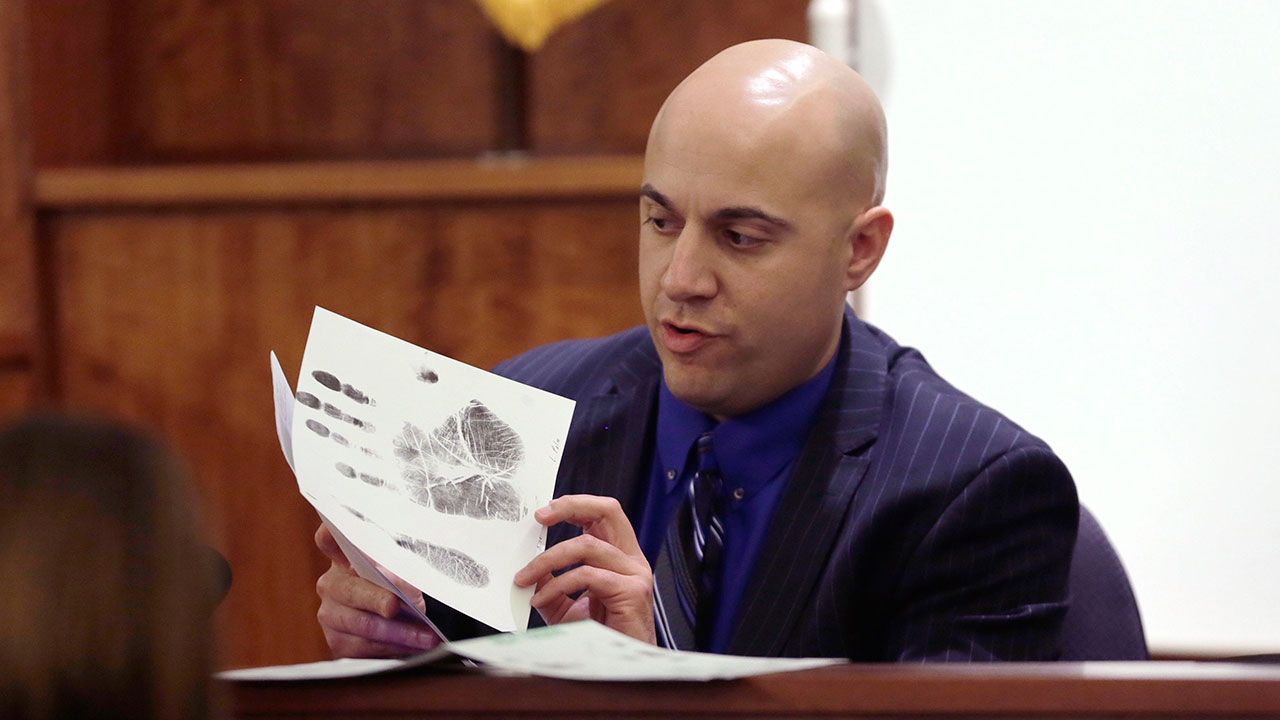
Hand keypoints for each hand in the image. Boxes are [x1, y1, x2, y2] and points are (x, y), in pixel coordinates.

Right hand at [314, 523, 442, 657]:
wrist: (402, 622)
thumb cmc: (402, 587)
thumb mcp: (405, 571)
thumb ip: (397, 569)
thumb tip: (392, 578)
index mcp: (345, 556)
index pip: (328, 538)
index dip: (332, 537)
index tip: (345, 541)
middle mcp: (332, 584)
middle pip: (351, 590)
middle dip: (378, 599)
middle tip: (396, 605)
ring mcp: (331, 614)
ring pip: (363, 624)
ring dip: (398, 632)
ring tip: (425, 635)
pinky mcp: (338, 643)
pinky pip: (366, 648)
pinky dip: (394, 647)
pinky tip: (414, 646)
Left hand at [514, 495, 655, 643]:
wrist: (618, 670)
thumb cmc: (598, 637)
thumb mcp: (564, 605)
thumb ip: (551, 582)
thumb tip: (530, 566)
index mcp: (619, 556)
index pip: (602, 514)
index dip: (574, 506)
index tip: (542, 514)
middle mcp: (631, 559)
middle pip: (608, 510)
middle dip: (572, 506)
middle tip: (540, 517)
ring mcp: (635, 574)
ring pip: (587, 546)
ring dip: (548, 560)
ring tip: (525, 578)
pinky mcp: (632, 592)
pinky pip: (587, 575)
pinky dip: (557, 585)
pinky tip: (540, 599)